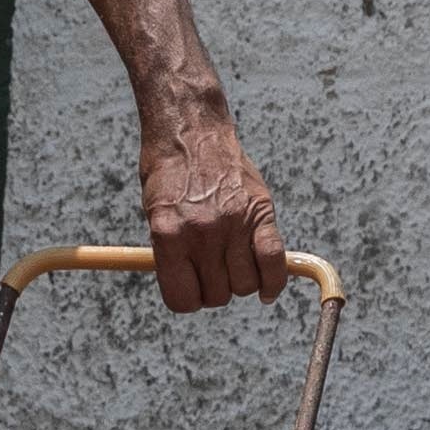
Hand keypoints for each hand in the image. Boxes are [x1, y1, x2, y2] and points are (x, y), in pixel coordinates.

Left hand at [140, 101, 287, 312]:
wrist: (190, 130)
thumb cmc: (167, 175)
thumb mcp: (155, 216)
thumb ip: (171, 255)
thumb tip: (189, 292)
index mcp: (168, 235)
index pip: (183, 299)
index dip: (187, 299)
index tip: (191, 290)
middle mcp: (201, 232)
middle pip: (217, 295)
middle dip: (214, 290)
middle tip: (210, 270)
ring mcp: (233, 222)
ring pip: (245, 284)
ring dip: (240, 282)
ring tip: (231, 263)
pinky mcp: (260, 211)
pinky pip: (274, 260)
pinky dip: (273, 281)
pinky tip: (266, 289)